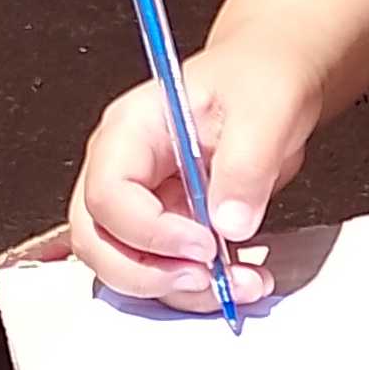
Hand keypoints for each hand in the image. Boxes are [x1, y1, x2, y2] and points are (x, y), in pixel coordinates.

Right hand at [68, 22, 322, 310]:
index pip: (108, 195)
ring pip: (128, 266)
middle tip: (207, 277)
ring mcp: (141, 204)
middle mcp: (124, 171)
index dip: (149, 231)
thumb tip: (229, 224)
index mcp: (131, 131)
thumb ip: (246, 164)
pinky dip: (199, 289)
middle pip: (97, 241)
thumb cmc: (258, 79)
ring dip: (180, 290)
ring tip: (243, 283)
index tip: (205, 243)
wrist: (271, 88)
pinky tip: (243, 278)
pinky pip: (164, 272)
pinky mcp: (166, 230)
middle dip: (148, 273)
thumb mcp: (265, 109)